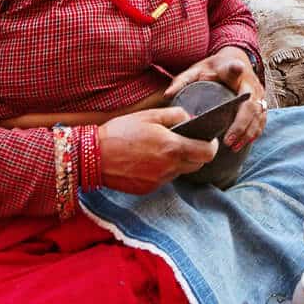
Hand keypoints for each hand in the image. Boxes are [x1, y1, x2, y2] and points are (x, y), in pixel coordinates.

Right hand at [99, 107, 219, 193]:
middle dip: (197, 153)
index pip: (208, 153)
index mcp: (172, 148)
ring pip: (180, 172)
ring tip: (162, 149)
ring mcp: (158, 181)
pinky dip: (163, 170)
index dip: (211, 146)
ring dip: (179, 162)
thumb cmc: (120, 132)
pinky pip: (164, 179)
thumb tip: (191, 119)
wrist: (92, 156)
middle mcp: (169, 168)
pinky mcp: (148, 189)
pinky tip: (148, 160)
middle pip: (197, 164)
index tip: (208, 139)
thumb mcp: (149, 115)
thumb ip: (175, 115)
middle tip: (186, 142)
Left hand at [166, 47, 267, 150]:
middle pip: (251, 104)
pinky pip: (261, 120)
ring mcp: (258, 93)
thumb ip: (183, 80)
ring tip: (233, 147)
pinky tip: (243, 143)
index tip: (237, 68)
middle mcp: (249, 82)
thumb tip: (167, 95)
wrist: (236, 59)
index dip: (236, 69)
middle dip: (241, 125)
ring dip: (248, 133)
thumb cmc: (214, 68)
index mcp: (232, 69)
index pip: (235, 68)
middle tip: (227, 141)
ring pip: (258, 115)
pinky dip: (254, 133)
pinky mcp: (261, 102)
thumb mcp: (197, 70)